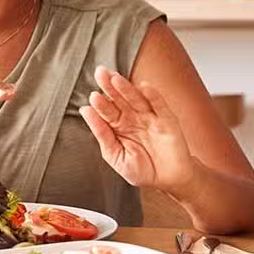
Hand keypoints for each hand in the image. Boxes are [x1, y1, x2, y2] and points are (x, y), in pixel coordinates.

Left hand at [79, 65, 195, 191]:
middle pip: (119, 100)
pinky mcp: (167, 120)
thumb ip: (102, 134)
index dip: (100, 104)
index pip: (106, 112)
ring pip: (136, 99)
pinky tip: (143, 86)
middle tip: (100, 73)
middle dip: (110, 87)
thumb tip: (85, 111)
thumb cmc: (142, 169)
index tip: (92, 97)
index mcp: (118, 126)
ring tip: (115, 78)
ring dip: (126, 88)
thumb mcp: (116, 155)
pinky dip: (153, 96)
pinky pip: (159, 105)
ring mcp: (150, 117)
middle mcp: (133, 118)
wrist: (169, 180)